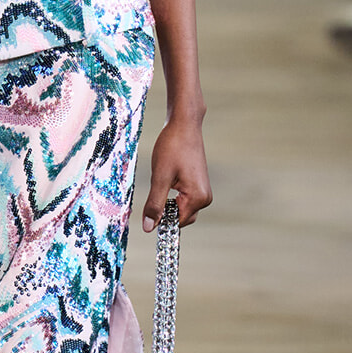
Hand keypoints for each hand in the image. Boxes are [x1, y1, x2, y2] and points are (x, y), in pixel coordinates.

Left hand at [141, 113, 211, 230]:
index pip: (176, 223)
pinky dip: (172, 197)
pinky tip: (165, 182)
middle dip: (165, 213)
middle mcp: (205, 198)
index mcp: (198, 198)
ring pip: (181, 209)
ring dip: (168, 204)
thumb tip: (148, 227)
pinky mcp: (199, 185)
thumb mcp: (160, 177)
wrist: (184, 125)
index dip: (160, 221)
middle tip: (151, 197)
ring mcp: (203, 191)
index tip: (146, 215)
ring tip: (159, 185)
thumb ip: (155, 204)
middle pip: (180, 218)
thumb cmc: (172, 147)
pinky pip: (184, 200)